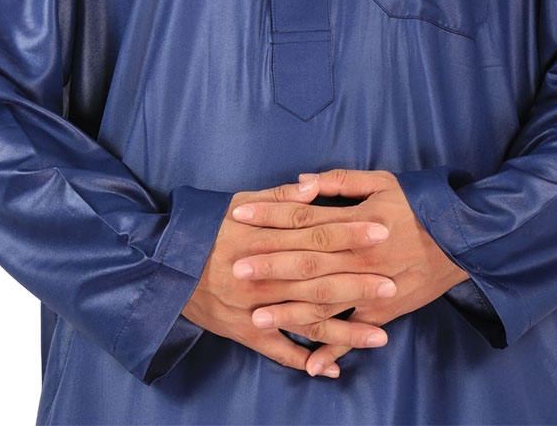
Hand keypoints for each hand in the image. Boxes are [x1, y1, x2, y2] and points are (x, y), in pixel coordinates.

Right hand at [182, 176, 397, 377]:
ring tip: (380, 336)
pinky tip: (334, 368)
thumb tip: (313, 188)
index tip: (380, 231)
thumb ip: (278, 198)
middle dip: (356, 281)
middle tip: (391, 282)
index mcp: (262, 237)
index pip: (313, 233)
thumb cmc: (209, 228)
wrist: (164, 267)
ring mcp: (254, 307)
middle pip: (316, 276)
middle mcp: (261, 274)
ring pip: (304, 319)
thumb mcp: (239, 203)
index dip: (348, 232)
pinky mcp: (244, 332)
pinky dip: (305, 360)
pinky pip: (277, 350)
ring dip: (343, 329)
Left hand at [231, 168, 469, 376]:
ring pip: (325, 302)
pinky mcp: (383, 311)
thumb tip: (300, 182)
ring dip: (290, 312)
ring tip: (256, 318)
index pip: (303, 218)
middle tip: (236, 271)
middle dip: (270, 266)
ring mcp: (370, 288)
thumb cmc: (418, 204)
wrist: (462, 239)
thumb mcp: (382, 181)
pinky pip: (355, 333)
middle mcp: (358, 257)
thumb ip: (340, 181)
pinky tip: (309, 365)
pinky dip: (334, 350)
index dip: (270, 216)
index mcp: (355, 222)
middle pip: (307, 261)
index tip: (239, 218)